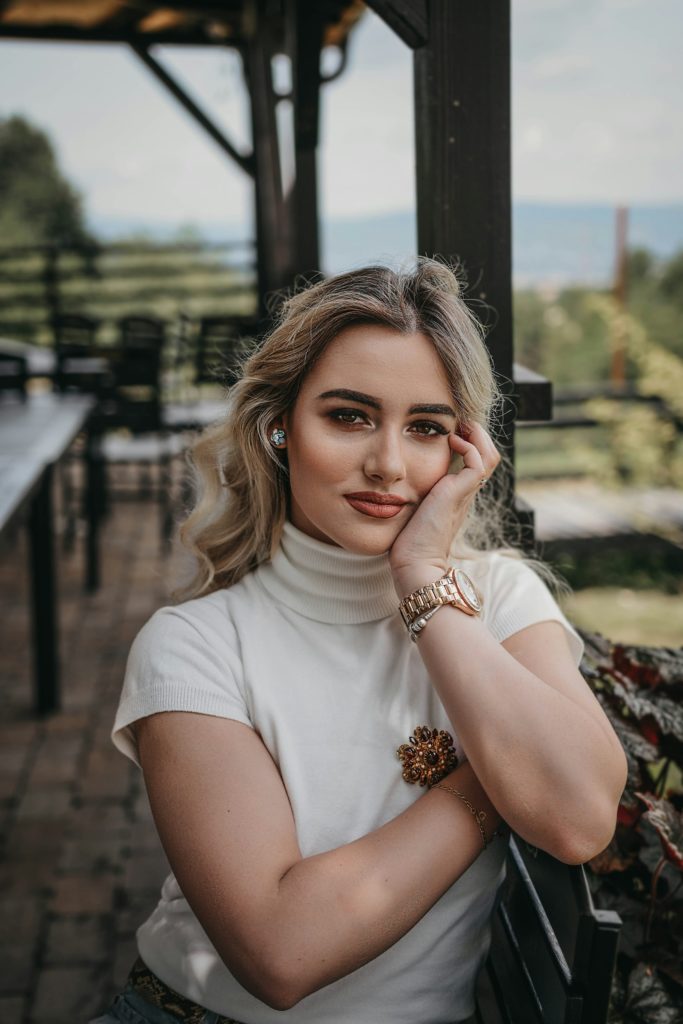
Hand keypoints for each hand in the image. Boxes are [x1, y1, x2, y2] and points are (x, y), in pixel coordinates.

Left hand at [389, 422, 499, 596]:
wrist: (415, 564)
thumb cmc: (406, 542)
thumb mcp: (410, 509)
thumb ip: (411, 494)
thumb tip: (392, 481)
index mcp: (456, 495)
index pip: (474, 463)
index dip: (468, 443)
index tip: (450, 429)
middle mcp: (465, 493)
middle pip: (488, 456)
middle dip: (476, 435)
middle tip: (458, 420)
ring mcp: (465, 493)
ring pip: (490, 456)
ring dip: (477, 436)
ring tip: (459, 424)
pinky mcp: (460, 493)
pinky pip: (479, 462)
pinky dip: (469, 446)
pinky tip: (450, 440)